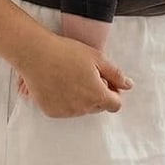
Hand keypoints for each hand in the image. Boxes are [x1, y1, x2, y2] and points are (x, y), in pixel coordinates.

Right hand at [14, 34, 132, 117]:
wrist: (35, 54)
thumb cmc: (66, 52)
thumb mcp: (97, 58)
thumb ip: (116, 74)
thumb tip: (128, 85)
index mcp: (97, 95)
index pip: (115, 105)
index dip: (113, 92)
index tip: (106, 82)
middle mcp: (83, 107)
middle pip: (99, 107)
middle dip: (97, 94)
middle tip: (86, 75)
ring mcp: (66, 111)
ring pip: (82, 109)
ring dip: (82, 98)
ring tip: (70, 77)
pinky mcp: (52, 111)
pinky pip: (65, 110)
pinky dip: (65, 100)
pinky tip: (59, 84)